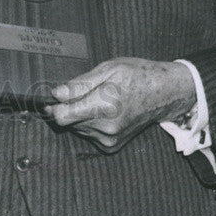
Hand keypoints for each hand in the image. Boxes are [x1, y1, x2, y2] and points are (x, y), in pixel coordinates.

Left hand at [44, 58, 196, 151]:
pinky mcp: (112, 145)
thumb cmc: (137, 75)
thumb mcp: (107, 69)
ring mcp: (110, 139)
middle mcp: (106, 127)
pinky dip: (90, 123)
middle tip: (82, 91)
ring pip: (77, 128)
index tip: (51, 96)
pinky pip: (89, 134)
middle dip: (67, 107)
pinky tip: (103, 111)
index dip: (52, 106)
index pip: (62, 117)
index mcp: (104, 106)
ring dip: (79, 115)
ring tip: (98, 99)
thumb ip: (79, 84)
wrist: (164, 93)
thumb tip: (56, 93)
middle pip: (67, 122)